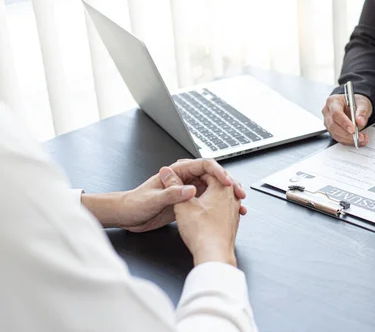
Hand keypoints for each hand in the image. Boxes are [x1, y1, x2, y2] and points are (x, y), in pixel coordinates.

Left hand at [84, 159, 245, 231]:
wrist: (127, 217)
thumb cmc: (135, 204)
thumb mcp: (153, 200)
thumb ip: (172, 194)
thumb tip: (191, 189)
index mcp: (177, 172)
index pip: (204, 165)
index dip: (219, 172)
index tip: (227, 182)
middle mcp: (185, 179)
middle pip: (214, 177)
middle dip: (229, 184)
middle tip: (239, 194)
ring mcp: (188, 191)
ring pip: (214, 190)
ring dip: (227, 196)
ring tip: (239, 204)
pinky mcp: (188, 203)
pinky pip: (209, 202)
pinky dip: (221, 207)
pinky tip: (229, 212)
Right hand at [160, 167, 240, 266]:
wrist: (214, 254)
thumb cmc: (202, 232)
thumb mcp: (182, 205)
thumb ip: (173, 185)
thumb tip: (167, 174)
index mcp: (222, 187)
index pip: (208, 170)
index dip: (192, 171)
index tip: (182, 174)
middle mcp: (232, 196)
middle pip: (216, 181)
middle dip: (201, 181)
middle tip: (187, 183)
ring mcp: (234, 209)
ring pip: (220, 194)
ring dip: (207, 194)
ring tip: (194, 197)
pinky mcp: (232, 221)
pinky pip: (223, 207)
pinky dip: (213, 205)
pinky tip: (203, 212)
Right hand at [322, 94, 372, 145]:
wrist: (355, 107)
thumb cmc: (356, 103)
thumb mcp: (363, 103)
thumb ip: (362, 111)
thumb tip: (360, 121)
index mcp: (333, 101)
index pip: (336, 113)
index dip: (344, 123)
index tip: (353, 129)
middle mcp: (328, 112)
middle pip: (333, 125)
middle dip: (347, 133)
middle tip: (359, 136)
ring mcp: (328, 122)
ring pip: (335, 134)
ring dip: (348, 139)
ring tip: (361, 139)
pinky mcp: (332, 130)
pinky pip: (338, 138)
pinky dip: (348, 141)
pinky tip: (358, 140)